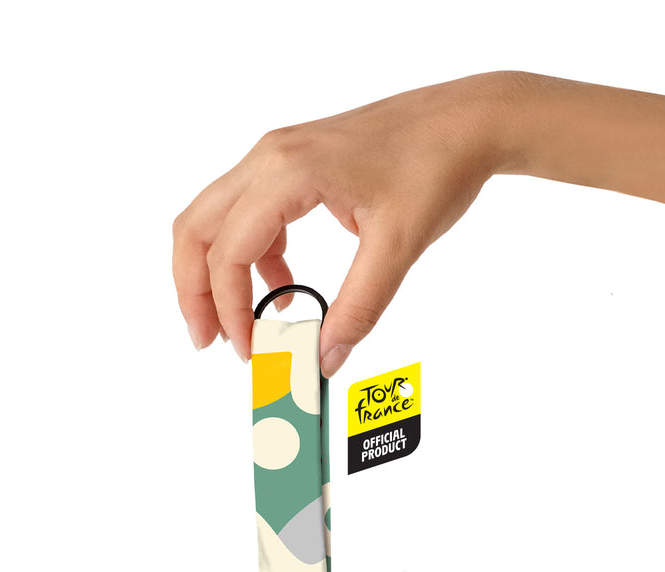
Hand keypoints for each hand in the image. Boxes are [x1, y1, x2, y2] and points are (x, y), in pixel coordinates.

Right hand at [172, 73, 511, 374]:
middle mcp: (271, 157)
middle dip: (196, 292)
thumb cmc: (437, 165)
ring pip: (214, 220)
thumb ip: (357, 308)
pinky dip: (252, 257)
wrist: (468, 120)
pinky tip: (283, 289)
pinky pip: (248, 214)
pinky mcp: (291, 165)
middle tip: (209, 341)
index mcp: (288, 170)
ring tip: (239, 324)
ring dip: (216, 274)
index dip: (230, 309)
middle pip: (197, 229)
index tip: (249, 350)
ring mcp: (277, 157)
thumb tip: (325, 359)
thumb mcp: (397, 246)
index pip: (229, 250)